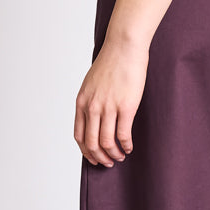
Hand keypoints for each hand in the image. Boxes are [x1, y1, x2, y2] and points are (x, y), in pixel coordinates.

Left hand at [75, 33, 148, 165]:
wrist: (123, 47)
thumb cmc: (111, 62)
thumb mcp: (92, 83)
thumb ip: (90, 100)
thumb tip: (95, 117)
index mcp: (82, 102)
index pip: (79, 135)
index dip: (86, 151)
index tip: (93, 157)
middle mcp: (92, 107)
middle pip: (92, 143)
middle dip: (99, 157)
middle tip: (108, 163)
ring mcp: (108, 108)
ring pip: (107, 142)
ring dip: (113, 154)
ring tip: (120, 157)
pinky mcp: (126, 107)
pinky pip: (123, 135)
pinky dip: (126, 146)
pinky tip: (129, 147)